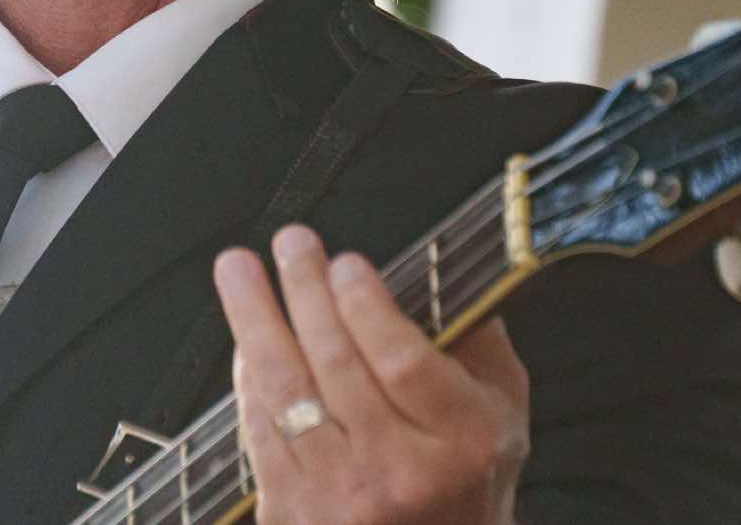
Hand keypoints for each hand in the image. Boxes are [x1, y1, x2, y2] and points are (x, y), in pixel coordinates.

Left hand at [212, 224, 529, 524]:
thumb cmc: (467, 480)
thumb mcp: (501, 411)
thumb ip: (475, 342)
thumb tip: (433, 272)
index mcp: (459, 440)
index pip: (402, 361)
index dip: (366, 306)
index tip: (346, 262)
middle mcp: (397, 471)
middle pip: (336, 364)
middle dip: (305, 290)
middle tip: (291, 242)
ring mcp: (338, 496)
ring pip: (285, 392)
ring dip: (254, 320)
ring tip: (239, 269)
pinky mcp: (290, 512)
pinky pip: (258, 430)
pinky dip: (247, 377)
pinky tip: (245, 338)